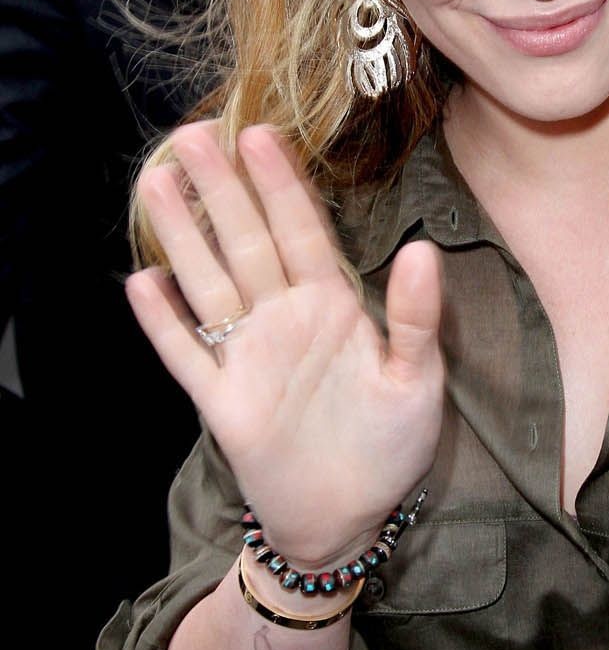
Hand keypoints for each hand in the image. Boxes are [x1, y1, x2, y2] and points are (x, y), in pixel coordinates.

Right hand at [126, 121, 443, 565]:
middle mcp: (284, 320)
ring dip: (183, 237)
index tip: (261, 135)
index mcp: (332, 307)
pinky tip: (143, 283)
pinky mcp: (222, 402)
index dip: (281, 186)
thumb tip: (423, 250)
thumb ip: (417, 317)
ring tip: (158, 183)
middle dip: (221, 189)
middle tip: (193, 132)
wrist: (351, 517)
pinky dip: (165, 324)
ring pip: (209, 284)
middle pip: (245, 242)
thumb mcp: (418, 381)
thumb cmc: (391, 446)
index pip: (302, 232)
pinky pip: (187, 356)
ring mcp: (248, 358)